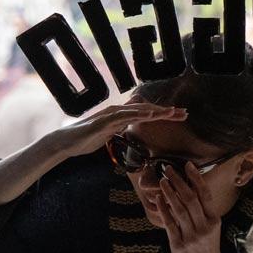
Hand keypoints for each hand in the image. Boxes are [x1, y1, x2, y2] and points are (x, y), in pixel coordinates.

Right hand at [42, 100, 186, 160]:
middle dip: (167, 111)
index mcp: (122, 116)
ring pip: (137, 111)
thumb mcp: (110, 133)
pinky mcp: (103, 121)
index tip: (181, 116)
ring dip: (156, 111)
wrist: (66, 142)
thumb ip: (120, 127)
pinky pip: (122, 117)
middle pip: (147, 110)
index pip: (148, 114)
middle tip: (186, 113)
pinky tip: (149, 113)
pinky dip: (137, 114)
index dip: (165, 114)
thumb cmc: (87, 138)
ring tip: (172, 112)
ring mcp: (110, 115)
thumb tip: (129, 124)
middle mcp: (118, 112)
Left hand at [155, 162, 227, 252]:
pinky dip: (163, 210)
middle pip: (191, 199)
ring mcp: (192, 235)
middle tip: (169, 169)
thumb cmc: (208, 248)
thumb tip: (190, 191)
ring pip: (179, 209)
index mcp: (214, 221)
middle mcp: (204, 226)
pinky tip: (158, 199)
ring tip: (162, 181)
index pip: (206, 195)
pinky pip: (170, 224)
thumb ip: (203, 213)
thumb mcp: (212, 229)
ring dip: (170, 193)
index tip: (188, 165)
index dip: (196, 179)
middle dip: (179, 181)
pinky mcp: (179, 244)